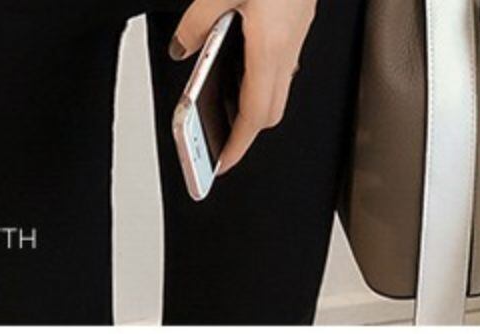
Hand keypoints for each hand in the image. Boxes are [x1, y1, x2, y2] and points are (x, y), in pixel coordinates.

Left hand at [170, 0, 316, 174]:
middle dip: (245, 133)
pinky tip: (235, 68)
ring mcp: (296, 37)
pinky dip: (258, 78)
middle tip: (216, 144)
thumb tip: (183, 50)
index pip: (258, 115)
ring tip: (219, 111)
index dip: (238, 145)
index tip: (220, 164)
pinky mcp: (295, 24)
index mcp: (271, 47)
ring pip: (277, 87)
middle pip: (272, 110)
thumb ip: (196, 26)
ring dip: (252, 105)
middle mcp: (289, 48)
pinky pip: (279, 64)